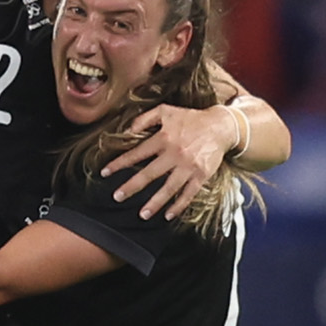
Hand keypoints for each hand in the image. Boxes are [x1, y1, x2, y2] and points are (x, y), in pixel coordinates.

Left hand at [108, 103, 244, 217]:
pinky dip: (178, 206)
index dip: (119, 163)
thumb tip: (128, 130)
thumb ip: (145, 118)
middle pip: (149, 174)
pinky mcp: (201, 175)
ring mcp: (188, 166)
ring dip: (154, 203)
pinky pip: (188, 194)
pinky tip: (168, 215)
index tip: (105, 173)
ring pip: (168, 188)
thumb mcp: (166, 111)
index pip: (136, 153)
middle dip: (131, 187)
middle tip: (117, 197)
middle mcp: (174, 154)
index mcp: (163, 138)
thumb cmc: (191, 118)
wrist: (220, 126)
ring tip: (142, 214)